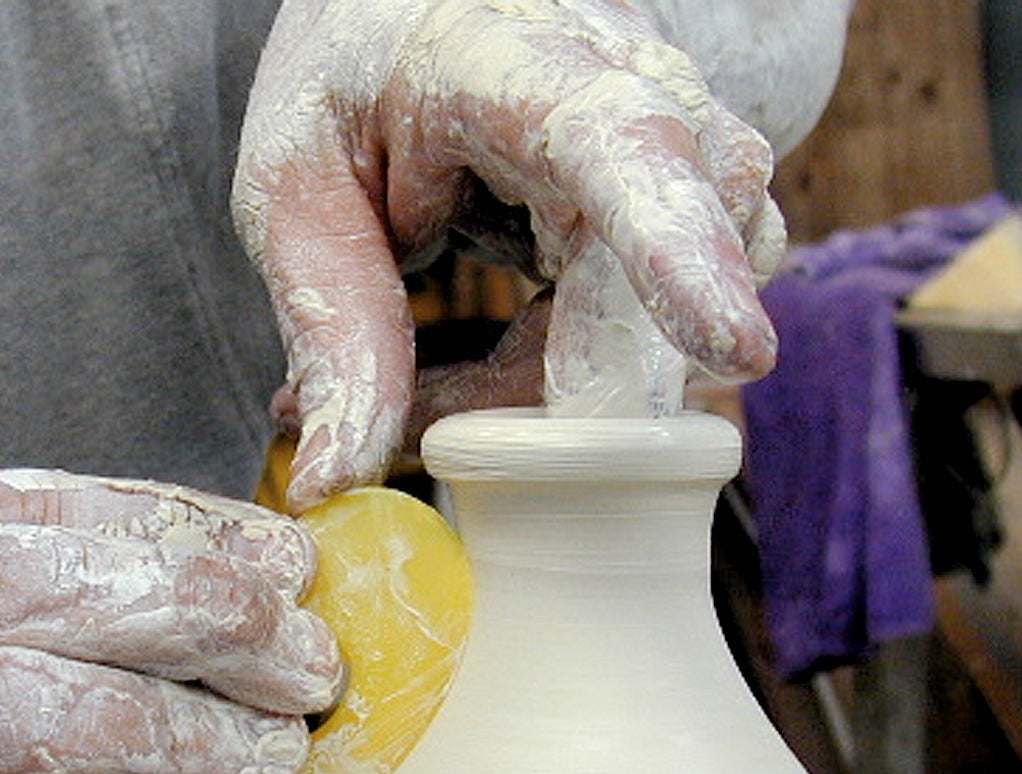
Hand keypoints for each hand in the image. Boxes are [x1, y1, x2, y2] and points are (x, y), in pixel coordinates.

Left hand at [234, 0, 788, 507]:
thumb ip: (330, 328)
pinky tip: (480, 367)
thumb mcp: (290, 194)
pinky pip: (653, 335)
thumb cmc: (348, 88)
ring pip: (665, 325)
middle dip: (546, 387)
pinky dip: (565, 378)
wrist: (409, 16)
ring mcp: (681, 143)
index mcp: (509, 59)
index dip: (680, 249)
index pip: (622, 141)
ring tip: (427, 382)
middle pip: (658, 276)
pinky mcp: (695, 206)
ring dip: (547, 390)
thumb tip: (338, 478)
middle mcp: (631, 83)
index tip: (731, 349)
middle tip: (422, 424)